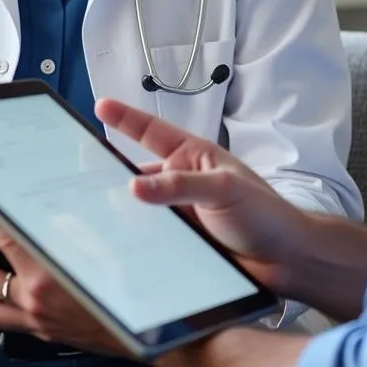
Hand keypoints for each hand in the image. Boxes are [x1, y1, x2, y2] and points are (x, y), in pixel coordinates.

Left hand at [0, 215, 125, 356]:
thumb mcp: (101, 250)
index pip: (10, 240)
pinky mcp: (41, 332)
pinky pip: (4, 323)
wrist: (139, 336)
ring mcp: (34, 319)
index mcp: (46, 274)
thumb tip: (54, 210)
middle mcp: (33, 298)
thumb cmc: (124, 288)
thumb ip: (75, 230)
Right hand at [96, 97, 308, 293]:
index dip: (125, 118)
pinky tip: (116, 250)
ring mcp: (180, 213)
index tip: (100, 106)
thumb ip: (180, 186)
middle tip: (78, 179)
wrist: (287, 261)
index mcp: (194, 156)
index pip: (152, 132)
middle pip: (138, 174)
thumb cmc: (265, 214)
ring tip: (90, 219)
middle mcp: (183, 182)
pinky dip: (133, 241)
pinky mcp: (180, 242)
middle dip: (111, 175)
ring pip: (140, 209)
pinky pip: (150, 238)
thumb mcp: (224, 190)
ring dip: (122, 214)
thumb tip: (134, 185)